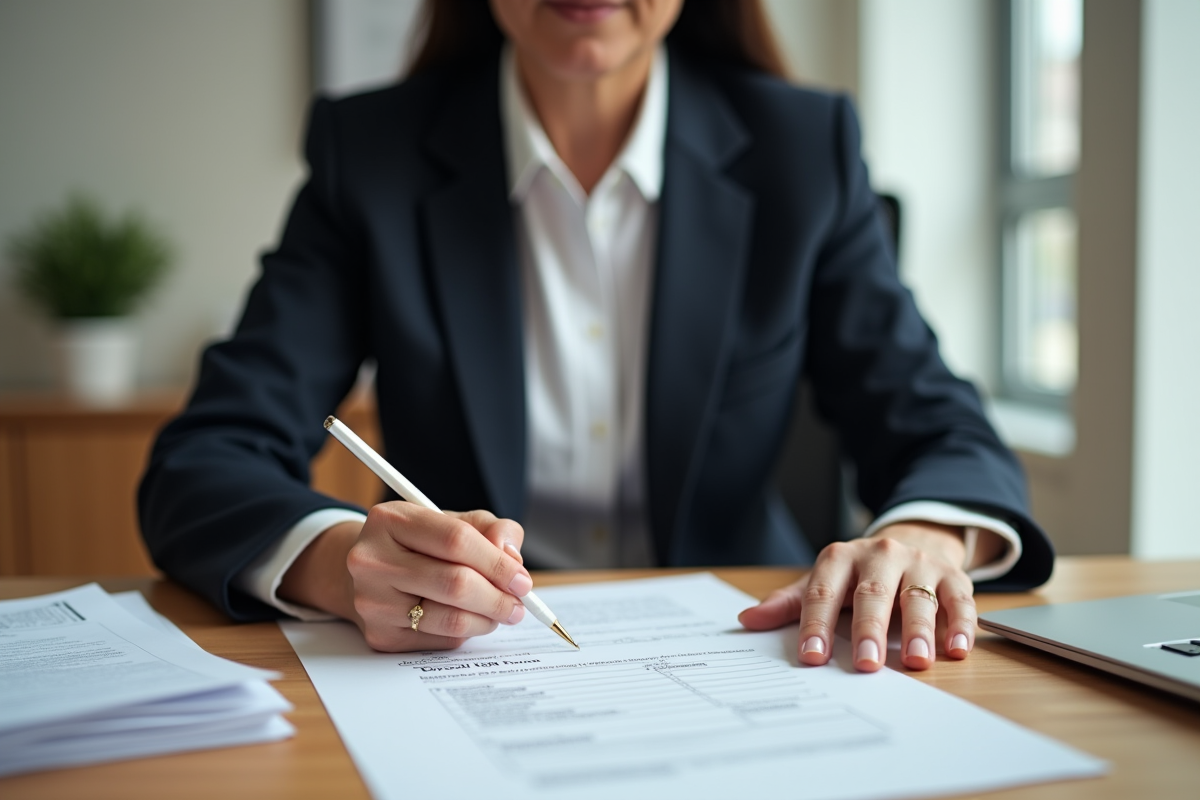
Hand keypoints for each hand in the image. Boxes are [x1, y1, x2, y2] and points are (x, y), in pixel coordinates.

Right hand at [279, 504, 530, 651]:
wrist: (369, 573)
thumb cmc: (419, 544)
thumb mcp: (452, 522)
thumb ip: (490, 530)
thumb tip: (512, 557)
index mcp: (391, 520)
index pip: (457, 541)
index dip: (498, 563)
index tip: (521, 579)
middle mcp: (373, 561)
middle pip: (455, 584)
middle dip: (498, 597)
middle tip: (519, 603)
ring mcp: (373, 601)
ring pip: (450, 619)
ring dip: (487, 619)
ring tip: (500, 612)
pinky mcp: (380, 635)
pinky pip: (440, 640)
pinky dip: (465, 632)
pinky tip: (469, 619)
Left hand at [738, 522, 988, 671]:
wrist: (909, 542)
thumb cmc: (857, 575)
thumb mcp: (822, 583)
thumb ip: (788, 604)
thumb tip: (748, 620)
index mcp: (840, 558)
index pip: (823, 592)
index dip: (817, 624)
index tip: (812, 656)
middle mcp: (880, 556)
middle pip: (873, 594)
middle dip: (870, 629)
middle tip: (866, 663)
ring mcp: (918, 564)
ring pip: (918, 597)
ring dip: (919, 630)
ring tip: (915, 661)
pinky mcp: (951, 576)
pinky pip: (959, 599)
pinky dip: (960, 624)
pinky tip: (956, 649)